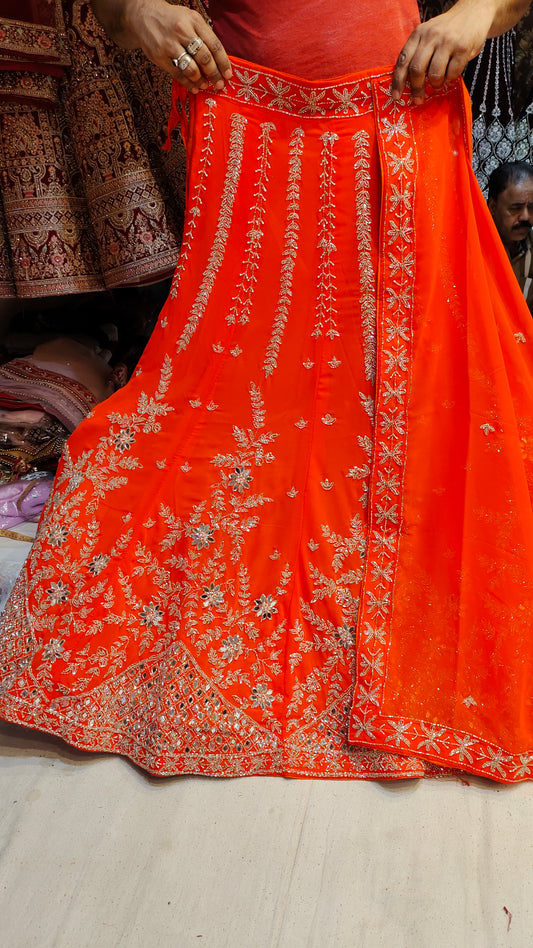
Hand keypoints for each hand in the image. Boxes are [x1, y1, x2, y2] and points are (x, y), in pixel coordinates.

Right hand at [105, 0, 231, 91]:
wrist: (144, 16)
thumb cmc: (172, 20)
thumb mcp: (190, 20)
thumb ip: (204, 36)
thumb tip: (219, 61)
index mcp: (194, 21)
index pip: (214, 45)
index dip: (223, 62)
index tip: (228, 75)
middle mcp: (183, 31)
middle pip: (204, 58)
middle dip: (214, 74)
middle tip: (219, 84)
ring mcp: (170, 44)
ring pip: (191, 68)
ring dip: (201, 80)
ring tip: (205, 85)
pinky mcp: (160, 56)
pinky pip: (178, 74)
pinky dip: (188, 84)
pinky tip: (194, 87)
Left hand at [392, 0, 494, 102]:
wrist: (473, 12)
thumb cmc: (448, 30)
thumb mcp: (428, 35)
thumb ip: (418, 52)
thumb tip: (407, 82)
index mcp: (418, 34)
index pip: (403, 60)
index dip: (398, 81)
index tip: (396, 96)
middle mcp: (431, 36)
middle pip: (417, 70)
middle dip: (416, 88)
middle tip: (419, 98)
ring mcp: (447, 41)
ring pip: (434, 74)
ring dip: (435, 84)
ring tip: (438, 82)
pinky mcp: (462, 48)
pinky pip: (452, 73)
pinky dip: (450, 78)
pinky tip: (451, 72)